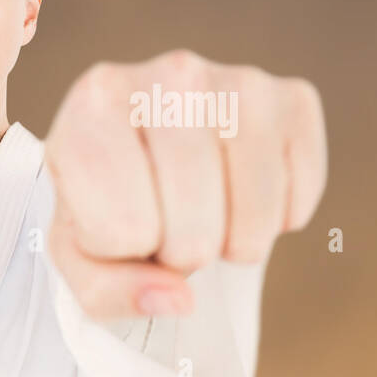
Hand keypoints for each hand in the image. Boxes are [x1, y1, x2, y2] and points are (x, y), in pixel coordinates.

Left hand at [44, 49, 326, 319]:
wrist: (143, 146)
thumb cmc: (100, 202)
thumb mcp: (78, 254)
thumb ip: (110, 290)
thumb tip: (178, 299)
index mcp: (92, 107)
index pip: (123, 233)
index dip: (119, 250)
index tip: (112, 218)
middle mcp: (167, 76)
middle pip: (193, 234)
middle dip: (178, 253)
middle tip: (162, 221)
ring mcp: (238, 81)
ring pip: (252, 223)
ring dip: (229, 241)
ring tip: (201, 210)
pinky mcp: (293, 98)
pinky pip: (298, 200)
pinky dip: (274, 219)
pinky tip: (238, 190)